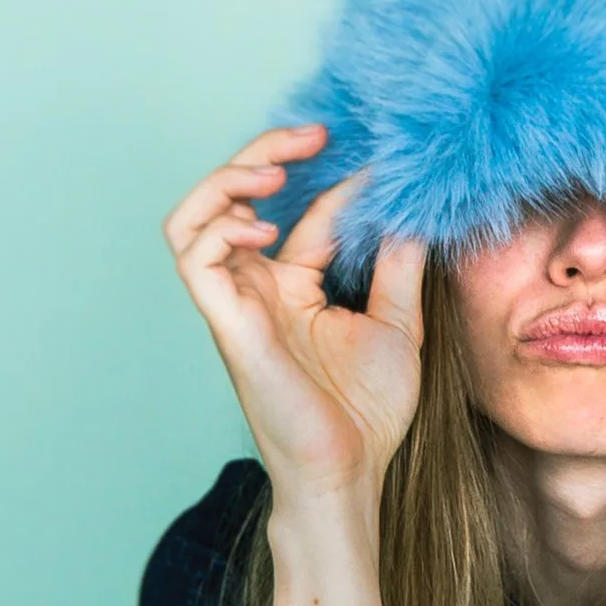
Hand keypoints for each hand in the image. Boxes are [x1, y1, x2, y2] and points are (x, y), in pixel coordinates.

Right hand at [162, 127, 426, 501]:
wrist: (348, 472)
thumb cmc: (366, 413)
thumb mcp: (397, 322)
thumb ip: (397, 265)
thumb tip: (413, 210)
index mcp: (293, 287)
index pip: (302, 211)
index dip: (335, 178)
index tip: (384, 162)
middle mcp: (256, 288)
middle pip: (232, 198)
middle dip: (264, 152)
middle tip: (314, 133)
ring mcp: (236, 304)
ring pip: (192, 219)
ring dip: (225, 180)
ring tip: (272, 171)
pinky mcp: (227, 324)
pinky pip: (194, 260)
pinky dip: (219, 226)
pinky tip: (264, 226)